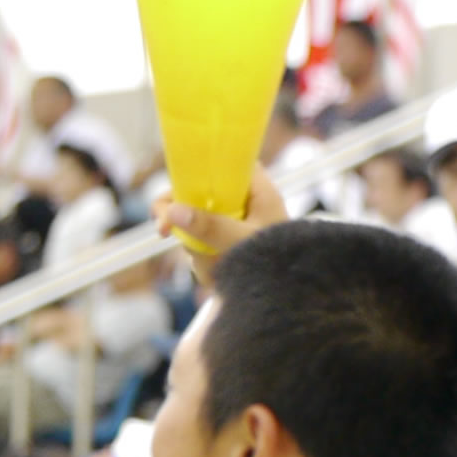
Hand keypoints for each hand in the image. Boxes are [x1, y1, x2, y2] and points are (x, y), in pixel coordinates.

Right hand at [154, 163, 290, 289]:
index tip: (173, 186)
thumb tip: (172, 211)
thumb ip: (210, 226)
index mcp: (258, 189)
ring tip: (211, 265)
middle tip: (163, 229)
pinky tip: (214, 275)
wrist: (293, 294)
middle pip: (198, 193)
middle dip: (178, 214)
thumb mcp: (242, 243)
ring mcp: (235, 222)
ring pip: (197, 222)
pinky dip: (203, 260)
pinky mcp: (229, 242)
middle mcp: (245, 201)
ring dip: (194, 245)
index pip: (224, 162)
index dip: (196, 168)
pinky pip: (204, 245)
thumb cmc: (279, 264)